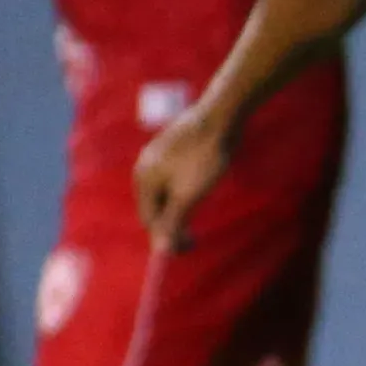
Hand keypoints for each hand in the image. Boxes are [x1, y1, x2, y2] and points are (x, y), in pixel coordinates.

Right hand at [135, 105, 234, 251]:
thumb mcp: (189, 195)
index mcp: (143, 179)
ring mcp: (157, 156)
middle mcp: (144, 167)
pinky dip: (185, 191)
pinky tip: (203, 186)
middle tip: (196, 238)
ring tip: (201, 208)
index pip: (150, 219)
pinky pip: (175, 178)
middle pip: (156, 206)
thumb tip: (162, 250)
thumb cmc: (205, 156)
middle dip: (174, 223)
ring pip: (167, 192)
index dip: (168, 237)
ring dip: (180, 208)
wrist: (222, 115)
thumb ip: (174, 222)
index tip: (190, 248)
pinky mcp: (174, 148)